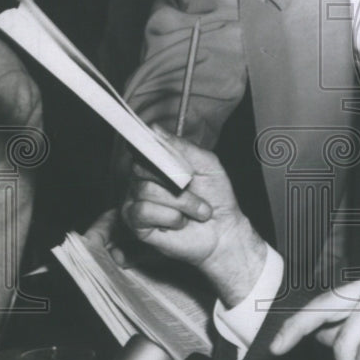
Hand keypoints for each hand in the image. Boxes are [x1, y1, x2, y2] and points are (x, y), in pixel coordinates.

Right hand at [119, 127, 266, 306]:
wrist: (224, 230)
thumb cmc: (216, 197)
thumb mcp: (206, 163)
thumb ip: (181, 146)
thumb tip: (154, 129)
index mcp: (156, 163)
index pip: (141, 146)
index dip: (151, 148)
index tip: (166, 152)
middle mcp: (141, 180)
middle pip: (142, 167)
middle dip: (176, 179)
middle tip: (194, 188)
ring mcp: (135, 201)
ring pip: (146, 191)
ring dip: (182, 203)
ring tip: (197, 211)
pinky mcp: (135, 224)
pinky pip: (143, 212)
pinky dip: (170, 217)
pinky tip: (180, 222)